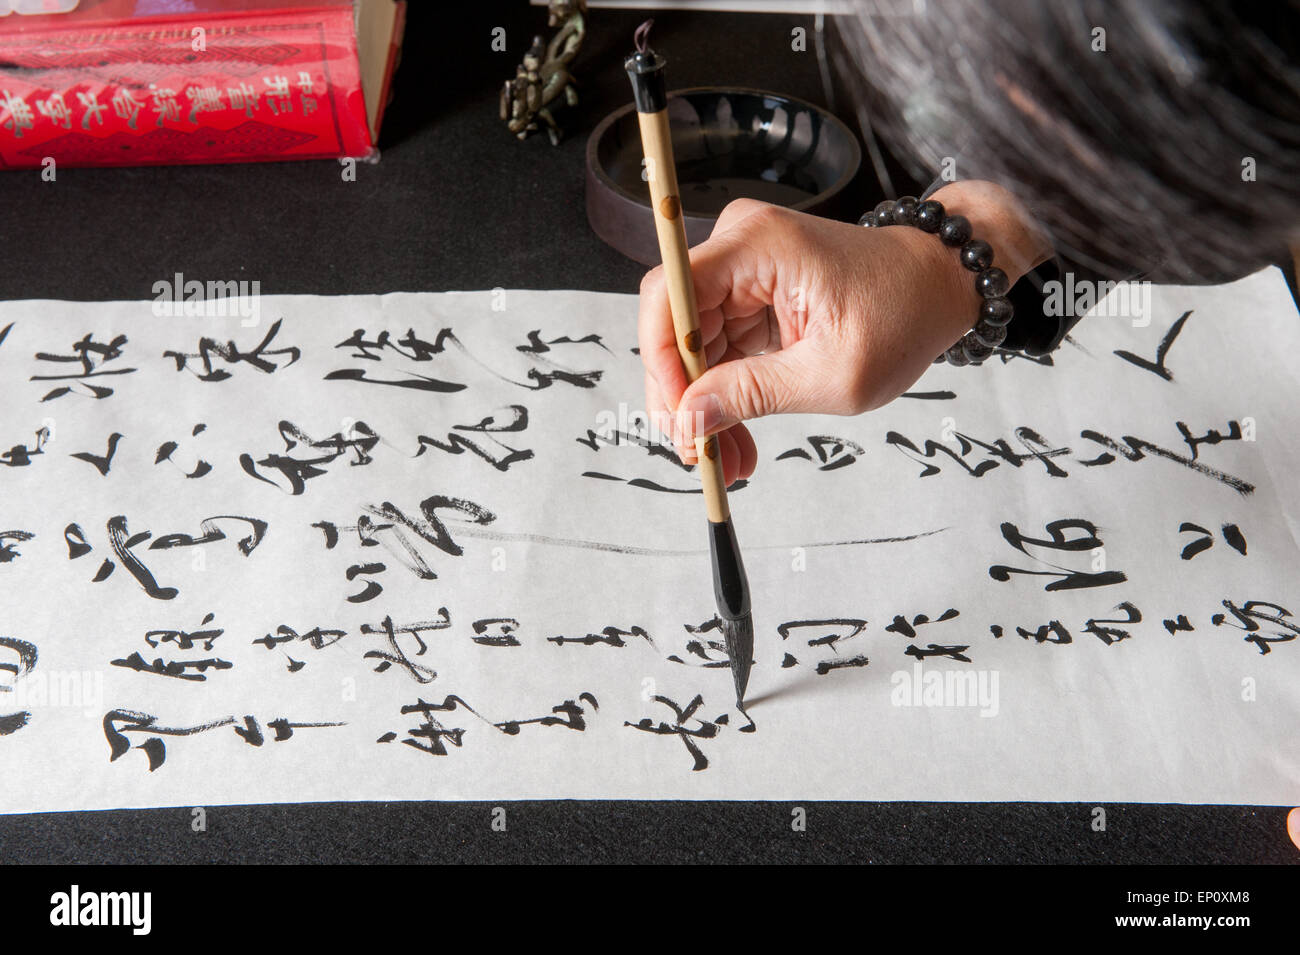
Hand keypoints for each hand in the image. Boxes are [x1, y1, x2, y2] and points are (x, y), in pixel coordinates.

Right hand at [637, 180, 1051, 483]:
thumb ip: (753, 395)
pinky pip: (716, 346)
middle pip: (672, 326)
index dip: (660, 362)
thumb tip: (689, 420)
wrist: (939, 284)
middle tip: (700, 457)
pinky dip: (723, 393)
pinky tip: (736, 435)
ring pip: (691, 345)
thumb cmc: (902, 315)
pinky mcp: (749, 292)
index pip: (668, 295)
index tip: (678, 420)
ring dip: (703, 405)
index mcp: (757, 246)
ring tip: (727, 459)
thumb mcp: (833, 374)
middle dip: (683, 398)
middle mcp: (739, 245)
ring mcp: (741, 268)